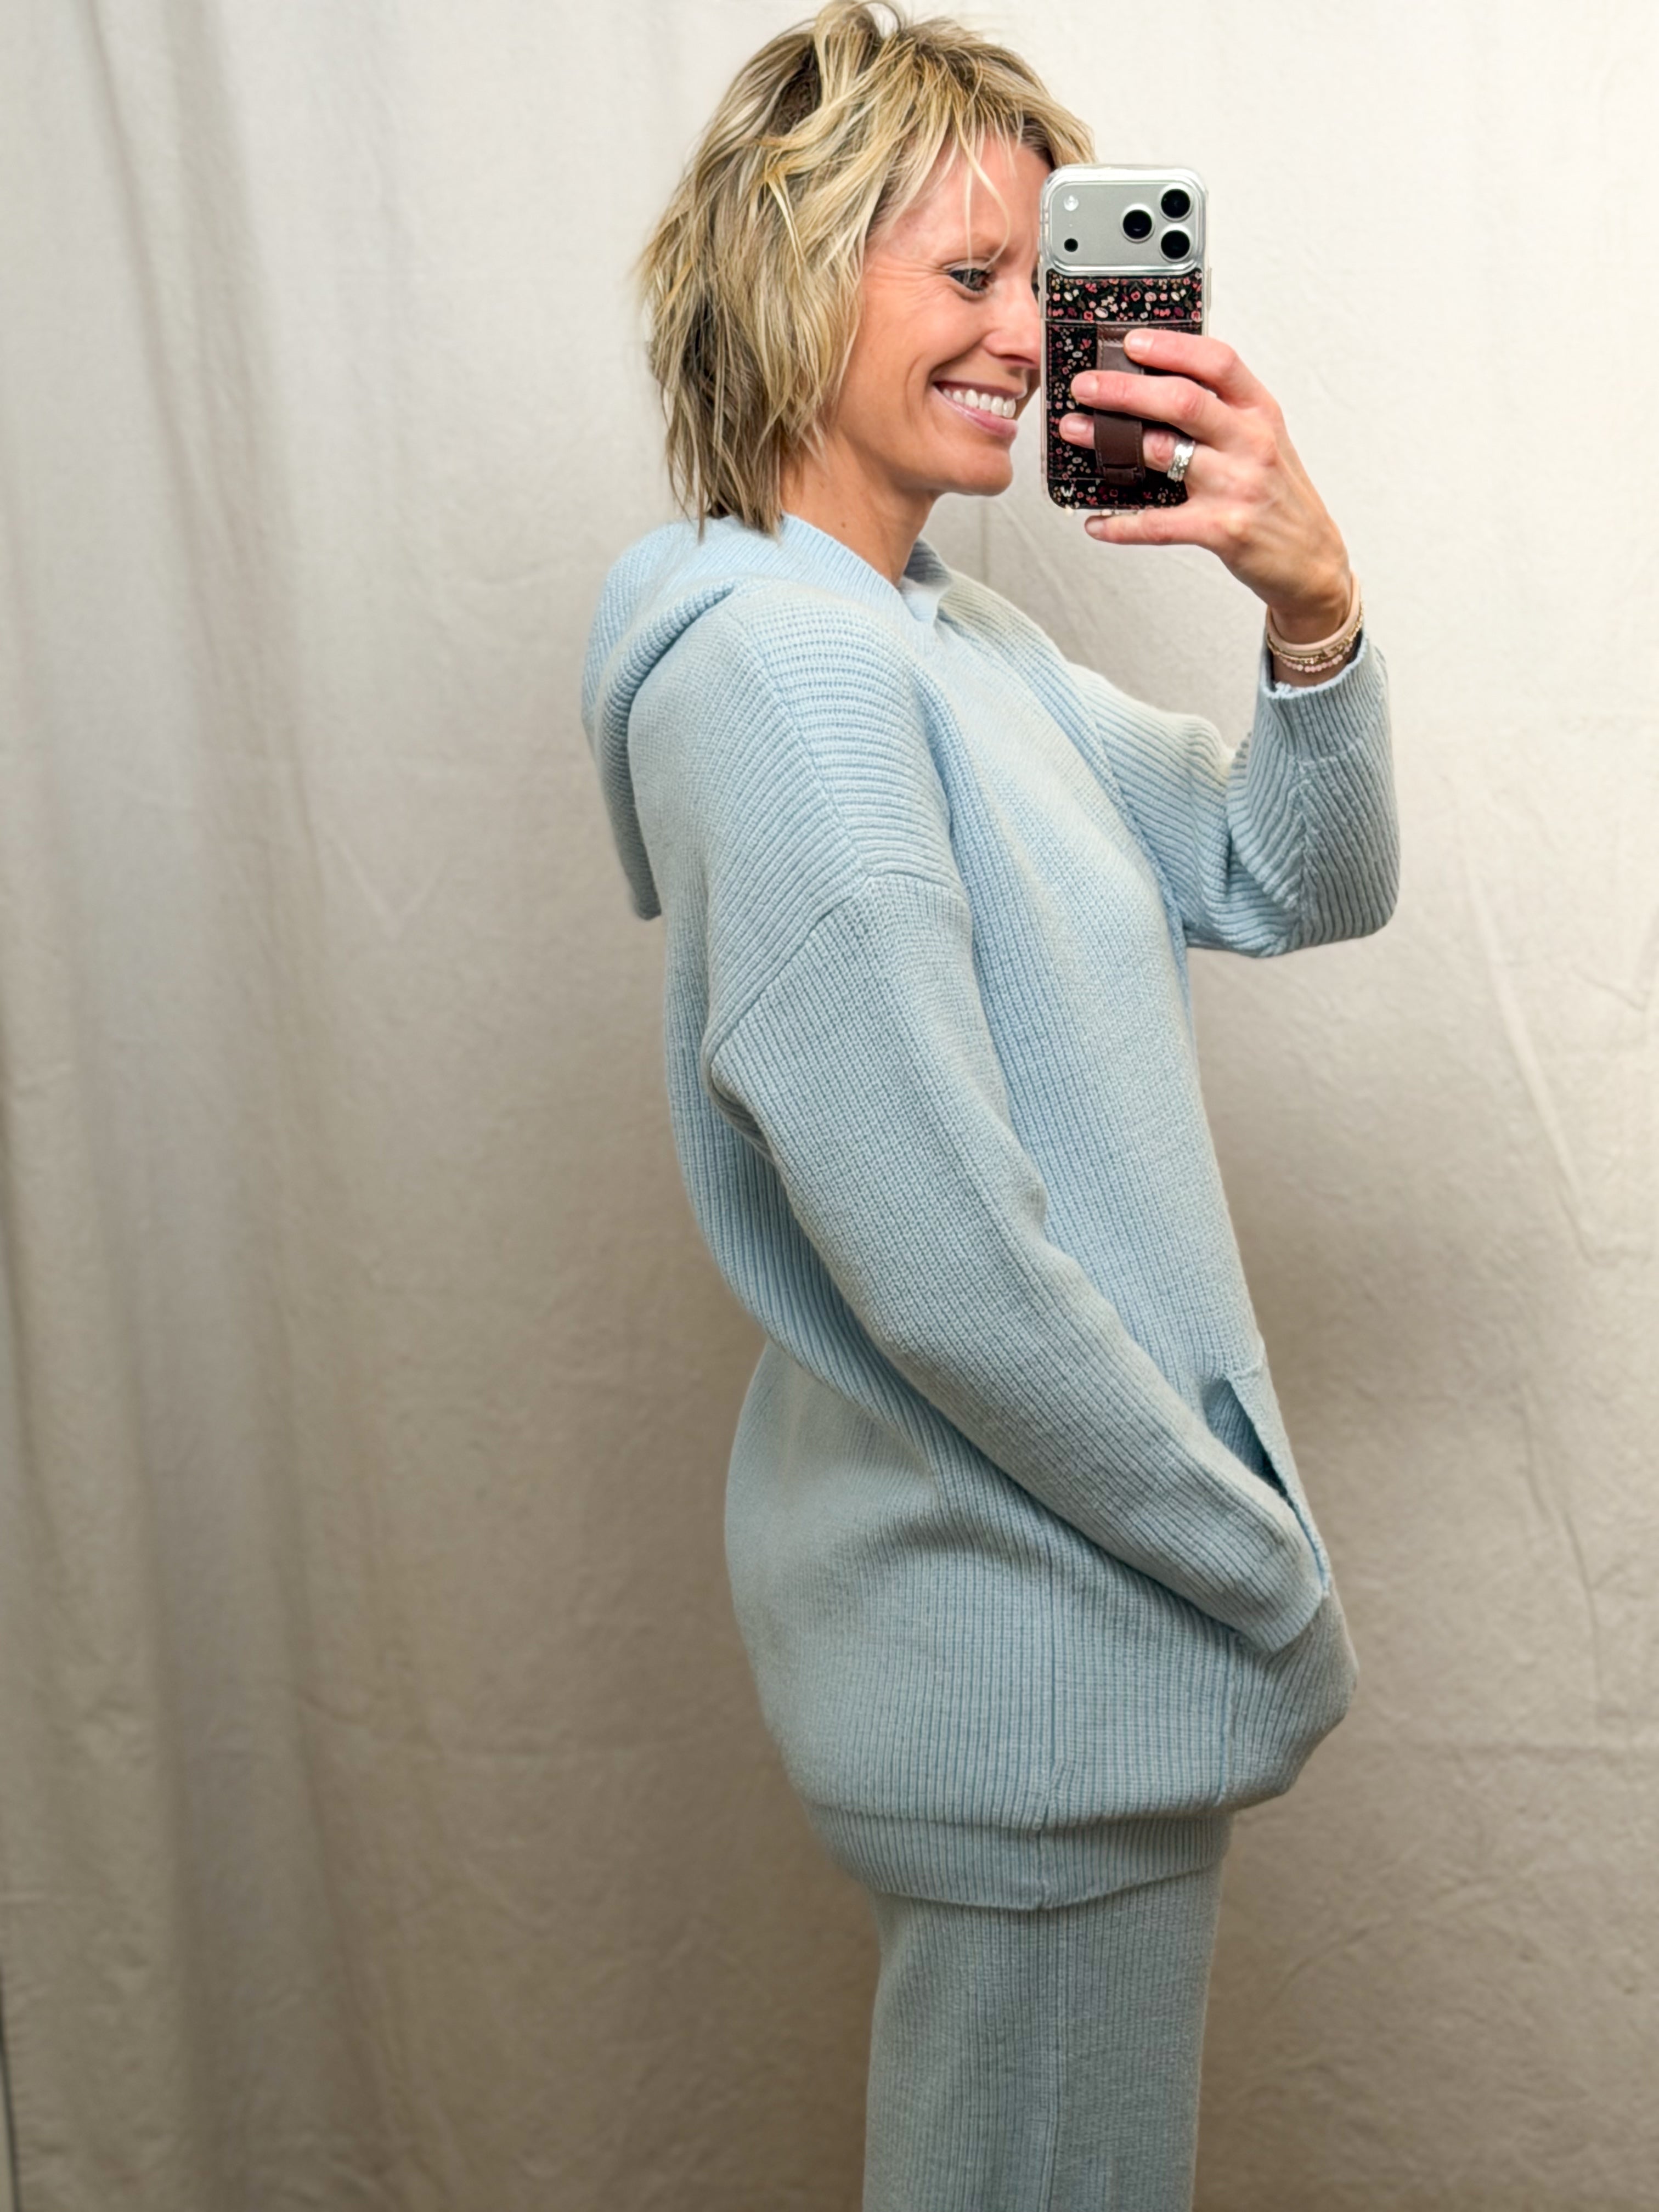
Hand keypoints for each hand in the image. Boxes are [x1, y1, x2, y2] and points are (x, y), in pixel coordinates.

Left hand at [1059, 330, 1350, 640]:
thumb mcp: (1263, 441)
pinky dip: (1121, 525)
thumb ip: (1222, 412)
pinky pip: (1157, 524)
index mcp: (1260, 412)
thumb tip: (1156, 384)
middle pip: (1181, 400)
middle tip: (1084, 386)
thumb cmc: (1277, 496)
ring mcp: (1237, 485)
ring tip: (1073, 432)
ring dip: (1108, 442)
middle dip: (1124, 388)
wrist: (1311, 560)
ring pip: (1162, 452)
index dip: (1171, 347)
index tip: (1130, 341)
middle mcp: (1251, 442)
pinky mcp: (1221, 530)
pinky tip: (1095, 523)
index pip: (1218, 361)